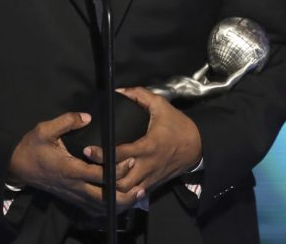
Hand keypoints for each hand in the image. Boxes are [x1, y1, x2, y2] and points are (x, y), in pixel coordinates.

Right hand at [8, 112, 139, 214]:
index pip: (99, 174)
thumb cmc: (32, 147)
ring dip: (119, 203)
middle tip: (140, 186)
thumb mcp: (44, 129)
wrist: (17, 167)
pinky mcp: (72, 198)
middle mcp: (74, 186)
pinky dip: (108, 206)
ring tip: (136, 195)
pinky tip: (119, 201)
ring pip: (100, 206)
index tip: (130, 159)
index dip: (116, 169)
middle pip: (104, 197)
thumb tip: (87, 116)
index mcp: (70, 169)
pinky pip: (93, 207)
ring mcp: (73, 194)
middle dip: (124, 194)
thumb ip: (67, 121)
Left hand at [85, 87, 201, 196]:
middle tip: (88, 167)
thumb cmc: (178, 125)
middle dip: (104, 176)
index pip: (120, 154)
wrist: (198, 147)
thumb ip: (140, 95)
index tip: (88, 150)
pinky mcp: (153, 184)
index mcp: (148, 146)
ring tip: (98, 177)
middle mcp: (148, 165)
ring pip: (126, 192)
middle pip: (121, 180)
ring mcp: (150, 177)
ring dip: (112, 187)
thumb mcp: (161, 105)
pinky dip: (122, 193)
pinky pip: (135, 194)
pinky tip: (112, 185)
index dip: (102, 155)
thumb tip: (120, 90)